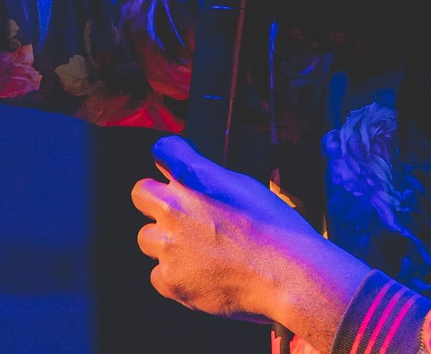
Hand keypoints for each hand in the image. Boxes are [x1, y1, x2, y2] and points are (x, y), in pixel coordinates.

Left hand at [130, 135, 355, 328]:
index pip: (162, 150)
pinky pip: (158, 274)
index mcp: (193, 177)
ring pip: (147, 238)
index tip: (175, 168)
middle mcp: (173, 207)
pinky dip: (176, 276)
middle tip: (179, 215)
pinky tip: (203, 276)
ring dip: (166, 242)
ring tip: (199, 253)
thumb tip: (196, 178)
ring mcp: (168, 245)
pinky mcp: (170, 279)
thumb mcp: (246, 186)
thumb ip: (210, 178)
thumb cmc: (277, 230)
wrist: (289, 276)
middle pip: (141, 193)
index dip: (170, 159)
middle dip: (156, 200)